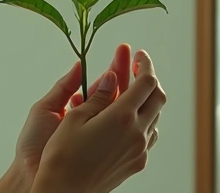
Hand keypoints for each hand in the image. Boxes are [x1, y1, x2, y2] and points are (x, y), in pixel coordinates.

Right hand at [31, 50, 164, 192]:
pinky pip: (149, 136)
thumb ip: (99, 95)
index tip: (137, 55)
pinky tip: (129, 118)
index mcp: (122, 117)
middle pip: (158, 97)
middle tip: (137, 68)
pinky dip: (144, 120)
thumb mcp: (76, 118)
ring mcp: (139, 150)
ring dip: (147, 100)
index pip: (146, 82)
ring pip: (155, 117)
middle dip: (149, 78)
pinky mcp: (136, 164)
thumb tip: (112, 77)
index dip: (144, 64)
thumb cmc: (62, 155)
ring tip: (130, 91)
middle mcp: (137, 133)